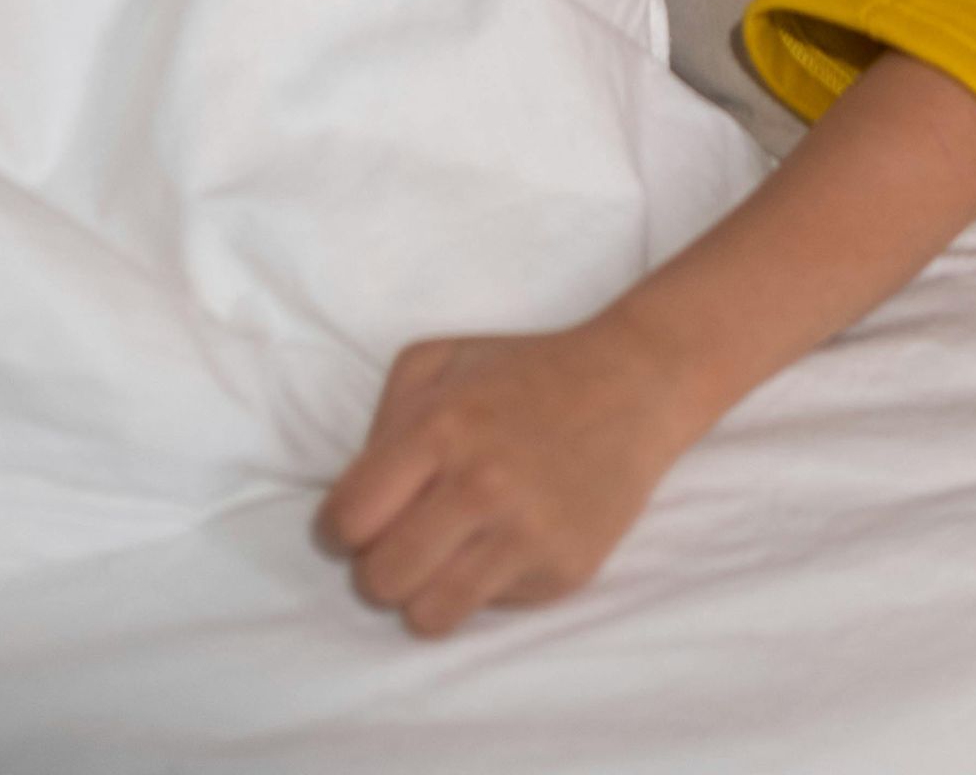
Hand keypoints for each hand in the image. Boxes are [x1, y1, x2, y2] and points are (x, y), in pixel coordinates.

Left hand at [316, 319, 688, 636]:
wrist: (635, 383)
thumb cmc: (526, 370)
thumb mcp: (442, 360)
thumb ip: (383, 421)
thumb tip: (356, 496)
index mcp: (441, 428)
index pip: (348, 521)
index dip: (341, 529)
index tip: (360, 522)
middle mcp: (481, 484)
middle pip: (379, 581)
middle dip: (380, 565)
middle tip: (408, 539)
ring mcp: (527, 533)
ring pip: (427, 616)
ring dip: (425, 590)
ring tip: (447, 555)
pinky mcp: (564, 570)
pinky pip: (490, 608)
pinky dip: (487, 584)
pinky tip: (509, 540)